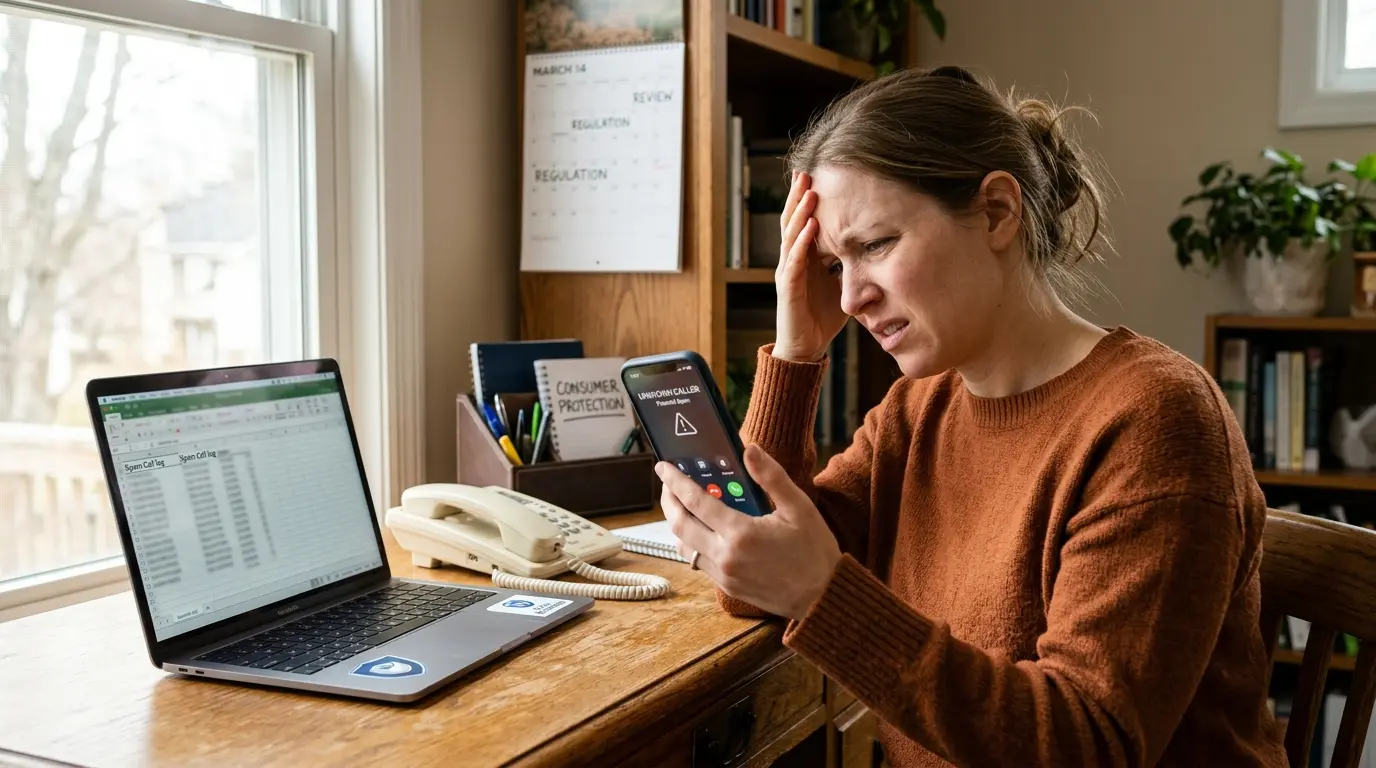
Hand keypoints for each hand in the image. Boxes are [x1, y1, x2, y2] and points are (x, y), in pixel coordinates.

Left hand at [655, 445, 841, 620]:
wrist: (822, 598)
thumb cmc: (814, 551)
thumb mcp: (799, 508)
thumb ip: (771, 477)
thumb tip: (750, 450)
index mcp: (741, 533)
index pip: (695, 501)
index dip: (675, 481)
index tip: (663, 467)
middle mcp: (726, 556)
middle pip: (679, 525)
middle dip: (668, 501)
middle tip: (668, 483)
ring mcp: (724, 575)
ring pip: (683, 546)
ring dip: (677, 524)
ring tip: (682, 505)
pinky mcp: (727, 588)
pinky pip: (697, 561)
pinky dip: (691, 542)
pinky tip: (702, 530)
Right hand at [774, 171, 847, 362]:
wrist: (806, 347)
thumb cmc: (822, 317)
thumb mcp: (842, 283)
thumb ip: (851, 264)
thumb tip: (876, 247)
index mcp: (804, 257)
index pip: (804, 221)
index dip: (807, 199)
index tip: (817, 175)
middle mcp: (792, 260)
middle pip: (792, 220)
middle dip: (799, 196)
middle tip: (807, 170)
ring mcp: (787, 273)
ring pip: (790, 236)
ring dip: (800, 213)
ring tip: (809, 191)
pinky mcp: (787, 289)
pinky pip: (793, 262)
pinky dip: (801, 243)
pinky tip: (809, 228)